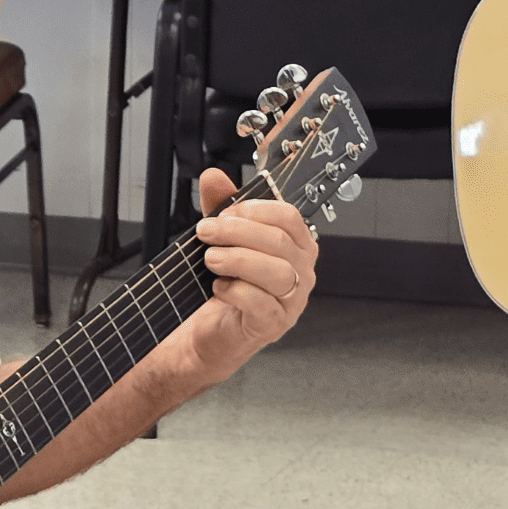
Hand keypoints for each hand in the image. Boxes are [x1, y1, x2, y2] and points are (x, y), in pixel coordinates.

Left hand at [170, 167, 317, 384]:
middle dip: (236, 232)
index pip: (288, 217)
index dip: (253, 211)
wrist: (210, 332)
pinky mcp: (274, 324)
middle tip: (206, 232)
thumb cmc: (224, 284)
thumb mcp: (222, 240)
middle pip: (278, 241)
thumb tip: (212, 176)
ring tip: (210, 259)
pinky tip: (219, 287)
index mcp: (295, 245)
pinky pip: (261, 302)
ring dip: (236, 260)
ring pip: (276, 271)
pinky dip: (236, 290)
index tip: (223, 213)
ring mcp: (292, 299)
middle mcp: (301, 271)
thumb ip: (220, 207)